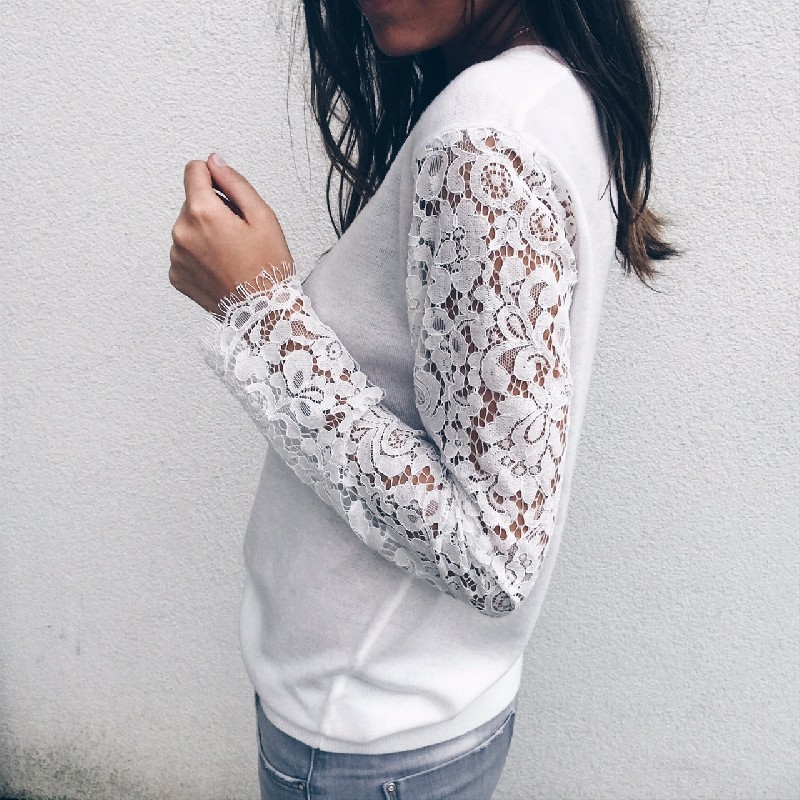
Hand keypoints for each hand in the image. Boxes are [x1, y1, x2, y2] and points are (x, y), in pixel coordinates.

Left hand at [169, 153, 294, 316]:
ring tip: (231, 254)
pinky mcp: (176, 276)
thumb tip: (214, 162)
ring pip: (188, 228)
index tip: (228, 195)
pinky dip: (200, 256)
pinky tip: (221, 268)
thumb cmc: (268, 267)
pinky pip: (185, 253)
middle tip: (239, 234)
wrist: (264, 312)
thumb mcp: (263, 216)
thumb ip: (234, 182)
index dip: (214, 176)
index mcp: (202, 212)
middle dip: (212, 210)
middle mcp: (182, 232)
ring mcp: (176, 256)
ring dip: (205, 234)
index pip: (194, 170)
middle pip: (192, 202)